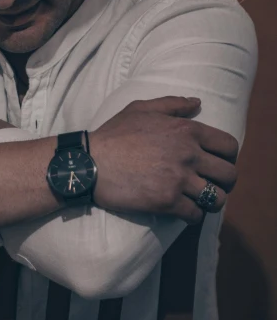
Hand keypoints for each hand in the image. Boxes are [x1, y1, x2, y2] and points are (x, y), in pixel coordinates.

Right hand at [90, 96, 238, 223]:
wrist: (90, 162)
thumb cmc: (113, 134)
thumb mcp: (141, 109)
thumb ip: (173, 104)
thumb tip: (197, 103)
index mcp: (187, 131)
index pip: (229, 146)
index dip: (228, 157)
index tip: (218, 164)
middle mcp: (188, 155)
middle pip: (229, 175)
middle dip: (224, 183)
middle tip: (211, 185)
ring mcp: (179, 179)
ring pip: (217, 199)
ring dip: (211, 202)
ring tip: (199, 201)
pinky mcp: (167, 201)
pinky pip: (195, 215)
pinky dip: (192, 216)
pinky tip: (183, 211)